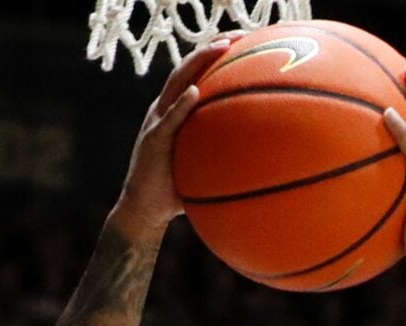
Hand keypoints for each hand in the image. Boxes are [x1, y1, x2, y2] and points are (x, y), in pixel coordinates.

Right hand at [110, 36, 238, 239]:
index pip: (196, 72)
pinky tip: (195, 91)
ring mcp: (157, 121)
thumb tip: (261, 157)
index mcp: (176, 110)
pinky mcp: (153, 140)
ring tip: (221, 47)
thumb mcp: (203, 165)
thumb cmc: (177, 190)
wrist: (144, 210)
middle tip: (240, 34)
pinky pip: (169, 119)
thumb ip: (222, 153)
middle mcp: (165, 108)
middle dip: (213, 46)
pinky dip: (181, 104)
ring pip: (178, 82)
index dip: (216, 53)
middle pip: (188, 67)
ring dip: (199, 62)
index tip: (243, 40)